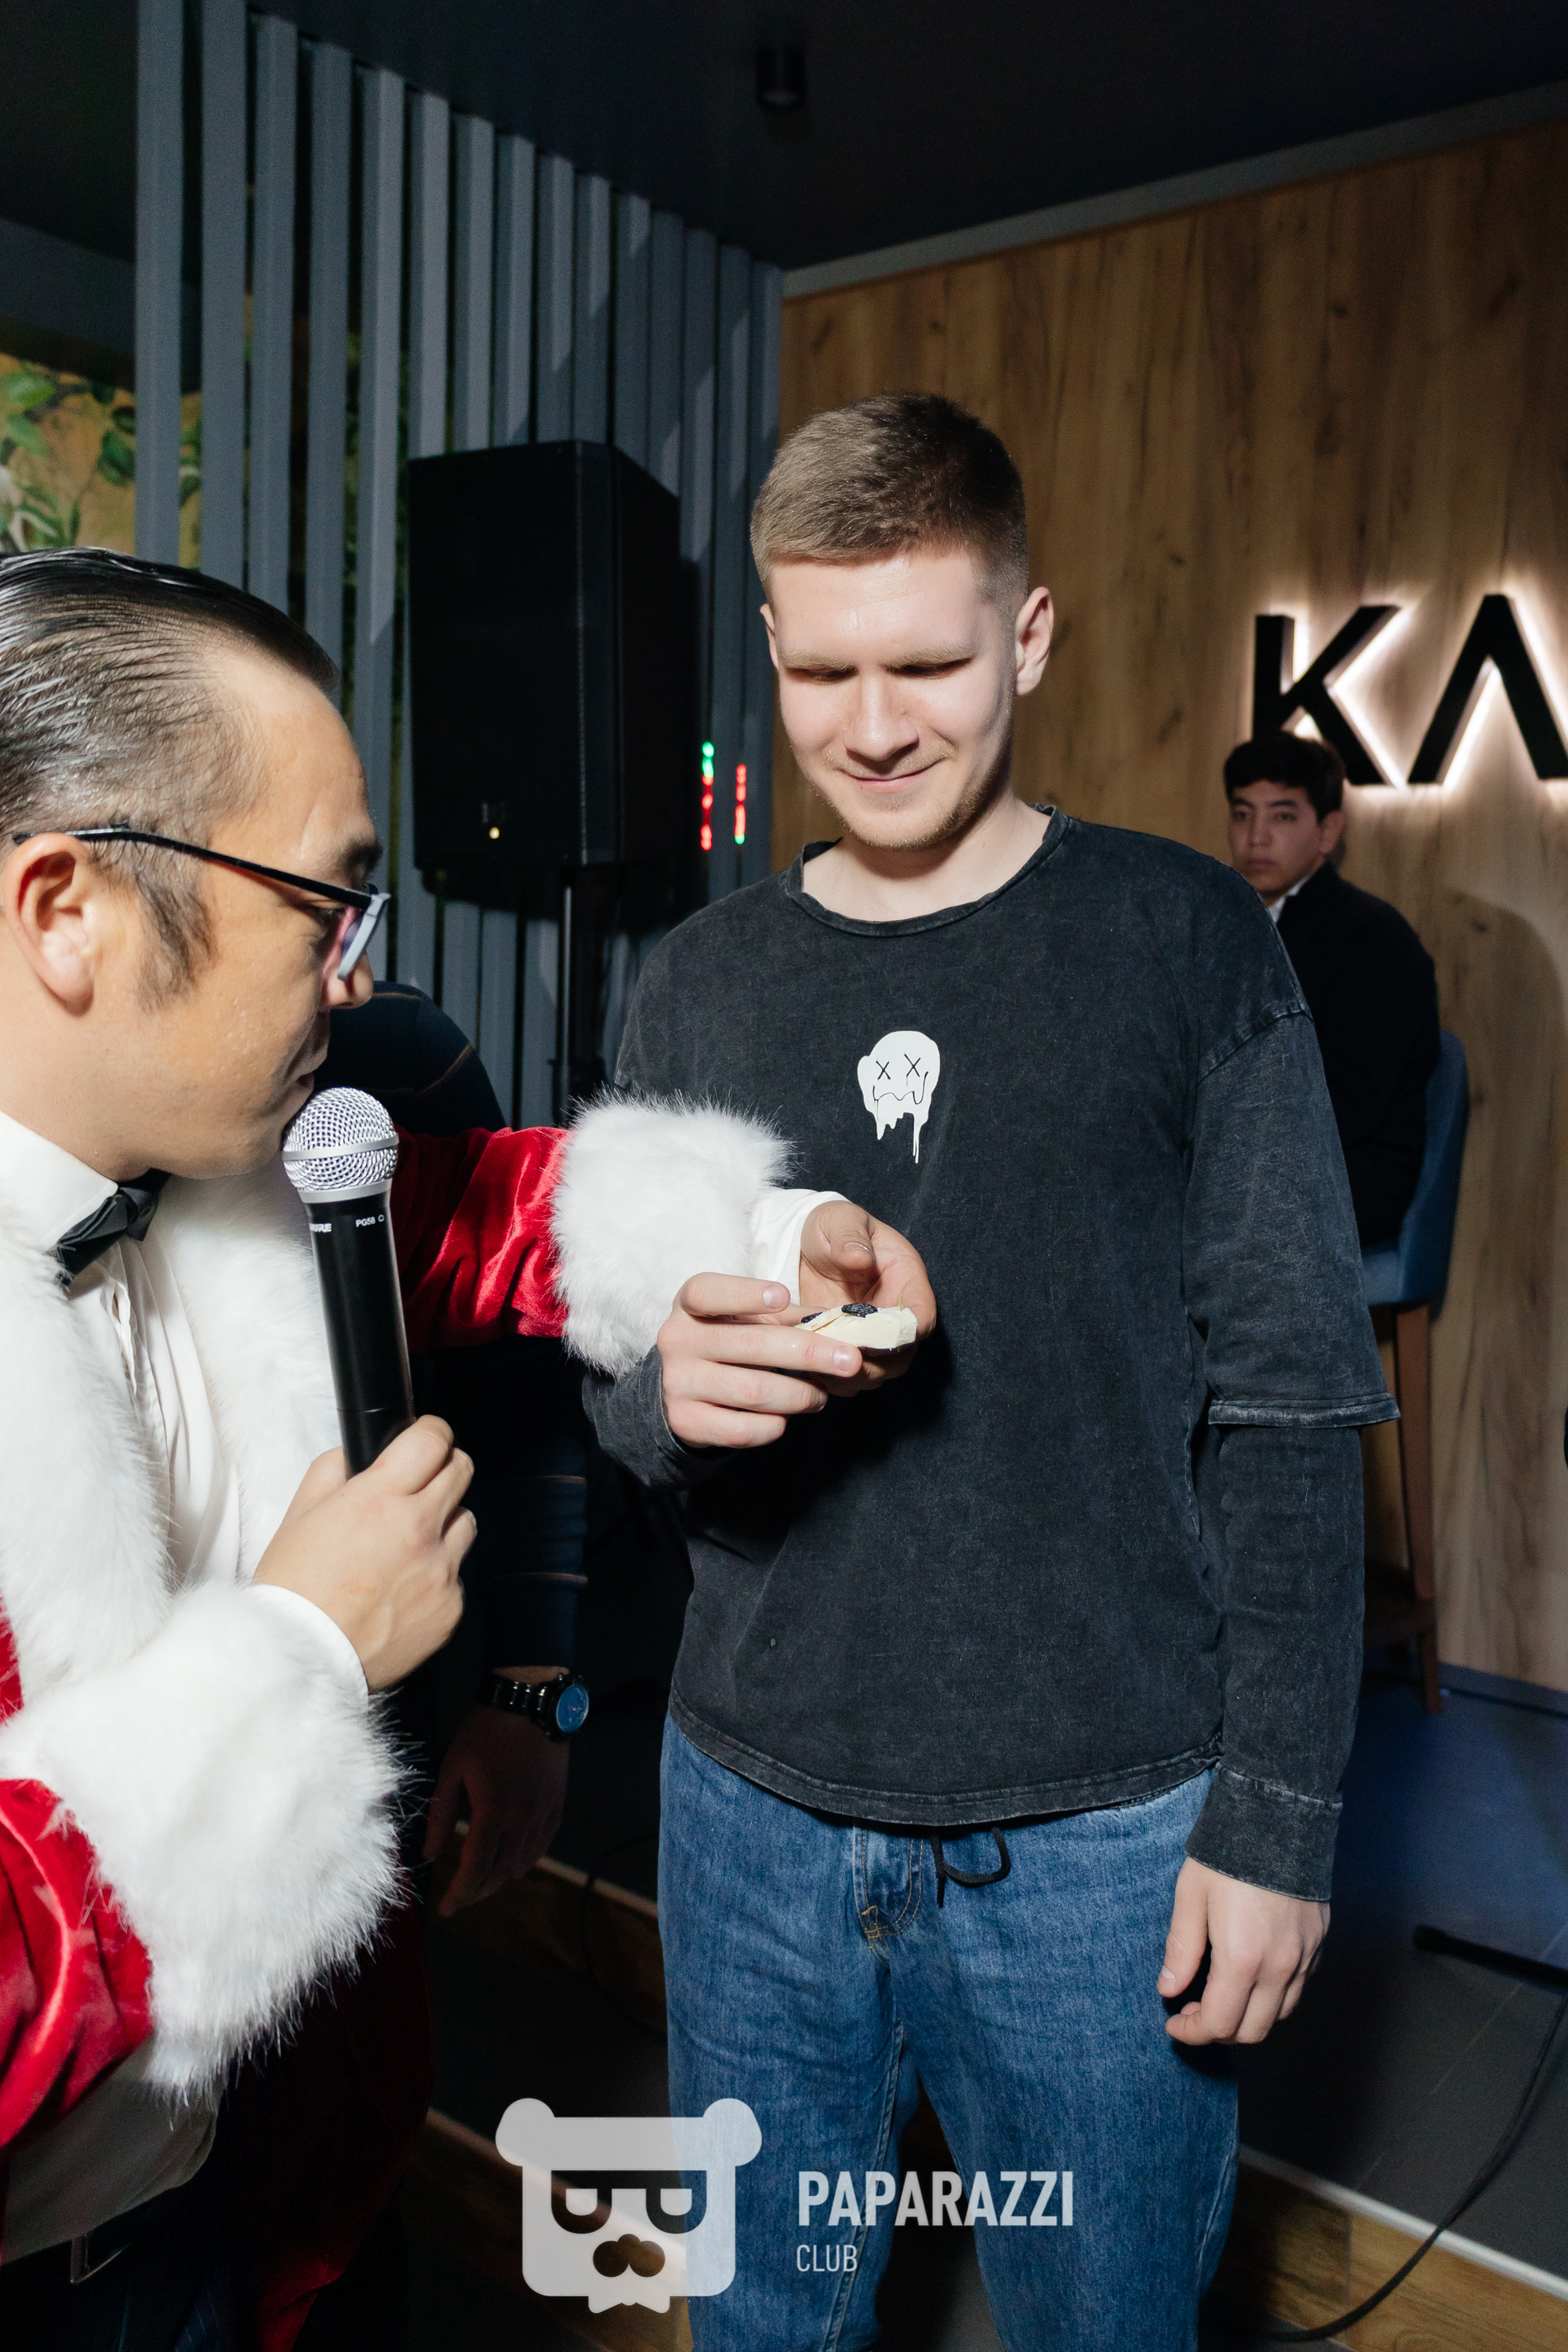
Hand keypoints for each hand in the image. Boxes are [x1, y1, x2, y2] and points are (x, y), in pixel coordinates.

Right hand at [254, 1417, 473, 1689]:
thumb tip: (357, 1456)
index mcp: (379, 1500)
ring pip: (466, 1522)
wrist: (302, 1661)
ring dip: (445, 1523)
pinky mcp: (451, 1608)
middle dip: (443, 1468)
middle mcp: (418, 1530)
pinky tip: (405, 1590)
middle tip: (422, 1483)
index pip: (432, 1440)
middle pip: (461, 1471)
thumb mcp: (298, 1515)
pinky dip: (438, 1575)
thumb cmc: (294, 1592)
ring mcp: (440, 1571)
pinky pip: (457, 1575)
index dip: (431, 1432)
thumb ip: (332, 1471)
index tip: (427, 1437)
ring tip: (409, 1544)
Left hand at [422, 1696, 568, 1915]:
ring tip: (483, 1881)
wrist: (529, 1702)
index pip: (475, 1868)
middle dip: (478, 1891)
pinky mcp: (557, 1804)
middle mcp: (522, 1820)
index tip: (446, 1909)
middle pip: (501, 1873)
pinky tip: (514, 1861)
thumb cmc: (485, 1733)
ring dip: (502, 1878)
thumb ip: (442, 1815)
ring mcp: (543, 1813)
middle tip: (461, 1898)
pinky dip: (527, 1859)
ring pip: (524, 1862)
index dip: (460, 1893)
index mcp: (493, 1813)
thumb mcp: (453, 1769)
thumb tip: (429, 1853)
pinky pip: (543, 1844)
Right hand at [658, 1273, 869, 1449]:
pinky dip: (774, 1425)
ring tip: (819, 1396)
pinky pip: (742, 1429)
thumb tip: (839, 1321)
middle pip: (751, 1344)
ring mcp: (678, 1383)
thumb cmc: (726, 1342)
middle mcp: (677, 1340)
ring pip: (753, 1391)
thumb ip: (786, 1317)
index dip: (745, 1294)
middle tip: (849, 1361)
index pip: (708, 1293)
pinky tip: (785, 1418)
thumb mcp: (746, 1319)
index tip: (783, 1296)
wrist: (682, 1389)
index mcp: (691, 1305)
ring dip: (799, 1395)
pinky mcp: (686, 1421)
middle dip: (810, 1353)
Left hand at [797, 1201, 936, 1396]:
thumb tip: (859, 1259)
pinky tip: (808, 1370)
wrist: (809, 1244)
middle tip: (837, 1361)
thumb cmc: (832, 1227)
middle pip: (901, 1356)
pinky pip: (850, 1377)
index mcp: (906, 1281)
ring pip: (877, 1374)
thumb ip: (850, 1237)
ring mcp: (873, 1337)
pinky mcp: (849, 1349)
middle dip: (872, 1366)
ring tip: (818, 1369)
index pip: (920, 1318)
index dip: (901, 1337)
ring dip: (851, 1378)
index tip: (869, 1341)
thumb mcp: (839, 1220)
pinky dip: (833, 1381)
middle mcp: (895, 1315)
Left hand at [1159, 1857, 1328, 2044]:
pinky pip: (1297, 1990)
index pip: (1220, 2024)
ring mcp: (1305, 1958)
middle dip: (1219, 2032)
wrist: (1279, 1819)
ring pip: (1279, 2015)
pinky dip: (1273, 1998)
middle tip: (1194, 2012)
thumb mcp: (1191, 1897)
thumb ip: (1181, 1949)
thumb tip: (1169, 1990)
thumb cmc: (1227, 1855)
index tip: (1175, 2025)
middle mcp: (1280, 1967)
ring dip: (1248, 2018)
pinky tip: (1250, 1978)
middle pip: (1253, 2032)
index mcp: (1243, 1959)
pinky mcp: (1319, 1945)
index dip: (1193, 2033)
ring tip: (1221, 1996)